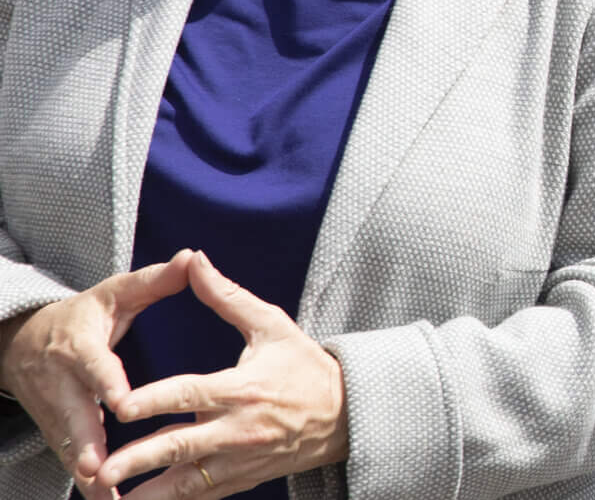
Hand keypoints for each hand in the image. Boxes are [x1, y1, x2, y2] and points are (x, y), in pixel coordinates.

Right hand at [0, 250, 194, 498]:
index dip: (108, 384)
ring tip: (108, 496)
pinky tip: (108, 499)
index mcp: (81, 346)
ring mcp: (55, 411)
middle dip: (87, 444)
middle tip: (101, 469)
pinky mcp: (55, 430)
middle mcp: (63, 383)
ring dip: (86, 471)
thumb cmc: (83, 318)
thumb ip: (153, 282)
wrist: (23, 343)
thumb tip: (191, 258)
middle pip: (74, 416)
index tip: (124, 404)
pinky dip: (86, 479)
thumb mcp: (114, 294)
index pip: (95, 366)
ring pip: (69, 444)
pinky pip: (70, 457)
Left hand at [97, 251, 346, 498]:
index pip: (190, 394)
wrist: (347, 414)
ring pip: (186, 482)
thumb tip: (195, 261)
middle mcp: (238, 428)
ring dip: (150, 493)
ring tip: (113, 497)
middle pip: (180, 446)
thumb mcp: (272, 326)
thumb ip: (227, 298)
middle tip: (103, 469)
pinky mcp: (243, 478)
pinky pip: (202, 495)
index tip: (122, 408)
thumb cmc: (306, 366)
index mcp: (242, 387)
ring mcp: (240, 458)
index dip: (155, 401)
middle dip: (138, 459)